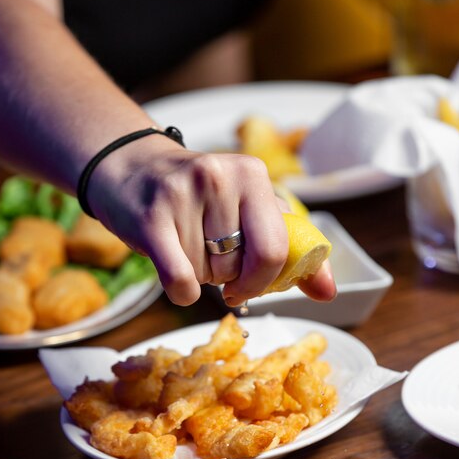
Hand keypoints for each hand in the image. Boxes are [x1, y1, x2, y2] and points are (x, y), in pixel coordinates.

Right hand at [87, 136, 335, 305]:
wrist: (129, 167)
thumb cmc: (196, 197)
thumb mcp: (246, 206)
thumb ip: (289, 245)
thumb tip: (329, 291)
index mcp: (252, 174)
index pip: (277, 247)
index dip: (265, 280)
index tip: (247, 286)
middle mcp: (220, 177)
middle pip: (240, 267)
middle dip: (228, 279)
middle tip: (210, 259)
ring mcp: (183, 194)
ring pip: (207, 276)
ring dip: (198, 275)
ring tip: (183, 245)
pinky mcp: (150, 217)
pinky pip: (179, 280)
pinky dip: (180, 291)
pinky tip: (174, 275)